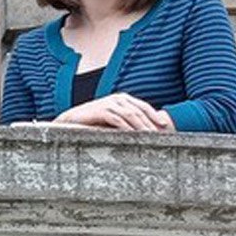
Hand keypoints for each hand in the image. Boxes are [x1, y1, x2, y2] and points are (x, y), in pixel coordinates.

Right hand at [54, 92, 173, 131]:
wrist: (71, 121)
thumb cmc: (92, 122)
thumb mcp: (111, 119)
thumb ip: (125, 120)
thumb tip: (142, 130)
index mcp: (122, 98)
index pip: (143, 106)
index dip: (154, 115)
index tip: (164, 125)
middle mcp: (117, 98)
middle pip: (139, 111)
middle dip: (151, 123)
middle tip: (160, 135)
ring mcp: (109, 103)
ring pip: (131, 114)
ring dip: (142, 126)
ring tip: (150, 137)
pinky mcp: (101, 110)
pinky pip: (118, 119)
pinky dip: (127, 128)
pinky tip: (133, 136)